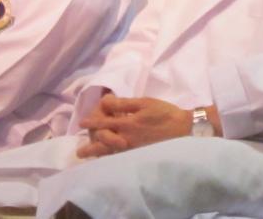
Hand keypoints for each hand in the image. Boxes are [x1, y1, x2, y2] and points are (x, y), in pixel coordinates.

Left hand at [77, 96, 203, 155]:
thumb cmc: (164, 113)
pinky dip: (110, 160)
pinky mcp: (138, 155)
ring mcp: (132, 149)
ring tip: (89, 161)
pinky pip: (119, 159)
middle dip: (91, 147)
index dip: (92, 123)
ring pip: (110, 154)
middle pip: (104, 143)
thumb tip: (106, 101)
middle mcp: (126, 139)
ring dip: (98, 156)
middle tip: (80, 152)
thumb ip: (124, 104)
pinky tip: (107, 162)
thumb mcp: (144, 103)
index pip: (104, 123)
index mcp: (127, 124)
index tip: (82, 124)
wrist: (182, 130)